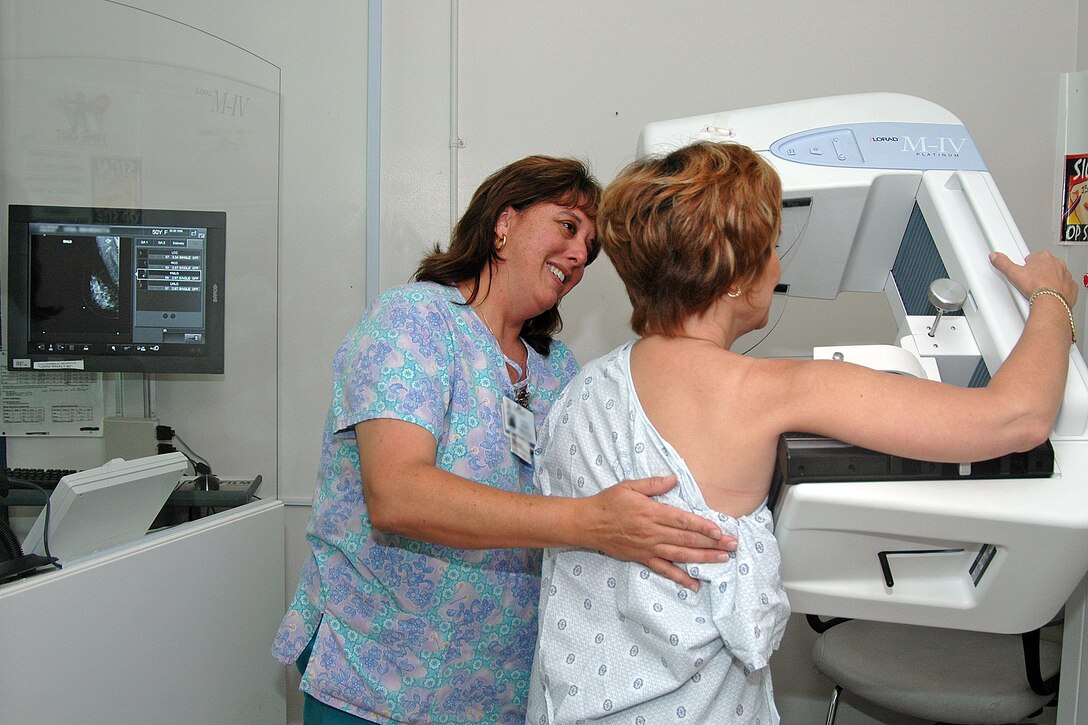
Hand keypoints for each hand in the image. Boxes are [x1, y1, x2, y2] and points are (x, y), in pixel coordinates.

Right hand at [583, 474, 737, 590]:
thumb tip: (673, 479)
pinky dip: (680, 578)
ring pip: (680, 555)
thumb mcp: (629, 486)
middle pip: (687, 539)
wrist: (588, 523)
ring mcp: (648, 548)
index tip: (720, 531)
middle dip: (711, 543)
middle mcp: (652, 532)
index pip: (682, 521)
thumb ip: (653, 484)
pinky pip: (664, 570)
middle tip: (732, 546)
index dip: (703, 526)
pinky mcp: (642, 559)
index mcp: (651, 512)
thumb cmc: (608, 502)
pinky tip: (695, 584)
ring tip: (722, 560)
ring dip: (703, 558)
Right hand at [990, 251, 1077, 306]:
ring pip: (1055, 275)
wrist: (1052, 302)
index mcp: (1044, 257)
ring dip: (1048, 280)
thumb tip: (995, 256)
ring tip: (1038, 290)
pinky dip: (1058, 289)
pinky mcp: (1070, 286)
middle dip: (1037, 273)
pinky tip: (1049, 294)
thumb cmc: (1037, 287)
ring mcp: (1065, 274)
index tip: (1024, 274)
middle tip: (1029, 283)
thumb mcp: (1014, 273)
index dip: (1026, 267)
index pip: (1032, 258)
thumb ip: (1003, 263)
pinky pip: (1064, 285)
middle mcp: (1057, 263)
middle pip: (1044, 266)